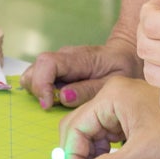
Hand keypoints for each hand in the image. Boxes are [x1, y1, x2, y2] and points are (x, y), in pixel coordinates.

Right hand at [21, 35, 140, 110]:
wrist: (125, 53)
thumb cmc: (122, 68)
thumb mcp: (113, 83)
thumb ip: (88, 91)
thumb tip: (63, 97)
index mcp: (79, 58)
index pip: (48, 63)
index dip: (41, 84)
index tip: (48, 104)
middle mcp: (64, 56)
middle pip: (36, 68)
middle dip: (37, 89)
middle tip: (51, 105)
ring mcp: (59, 60)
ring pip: (34, 72)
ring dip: (37, 89)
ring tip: (54, 101)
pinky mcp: (57, 67)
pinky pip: (40, 76)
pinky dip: (41, 88)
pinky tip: (55, 97)